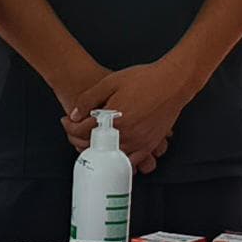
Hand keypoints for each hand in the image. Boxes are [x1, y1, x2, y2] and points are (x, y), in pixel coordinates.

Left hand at [72, 60, 201, 171]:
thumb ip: (89, 98)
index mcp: (115, 119)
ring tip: (91, 139)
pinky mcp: (149, 145)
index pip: (83, 130)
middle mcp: (127, 135)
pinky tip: (112, 149)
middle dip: (78, 139)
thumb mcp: (111, 82)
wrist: (173, 82)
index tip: (67, 120)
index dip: (70, 126)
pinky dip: (118, 158)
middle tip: (75, 130)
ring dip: (97, 150)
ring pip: (110, 156)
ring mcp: (139, 143)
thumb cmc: (146, 79)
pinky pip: (130, 161)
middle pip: (94, 146)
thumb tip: (75, 114)